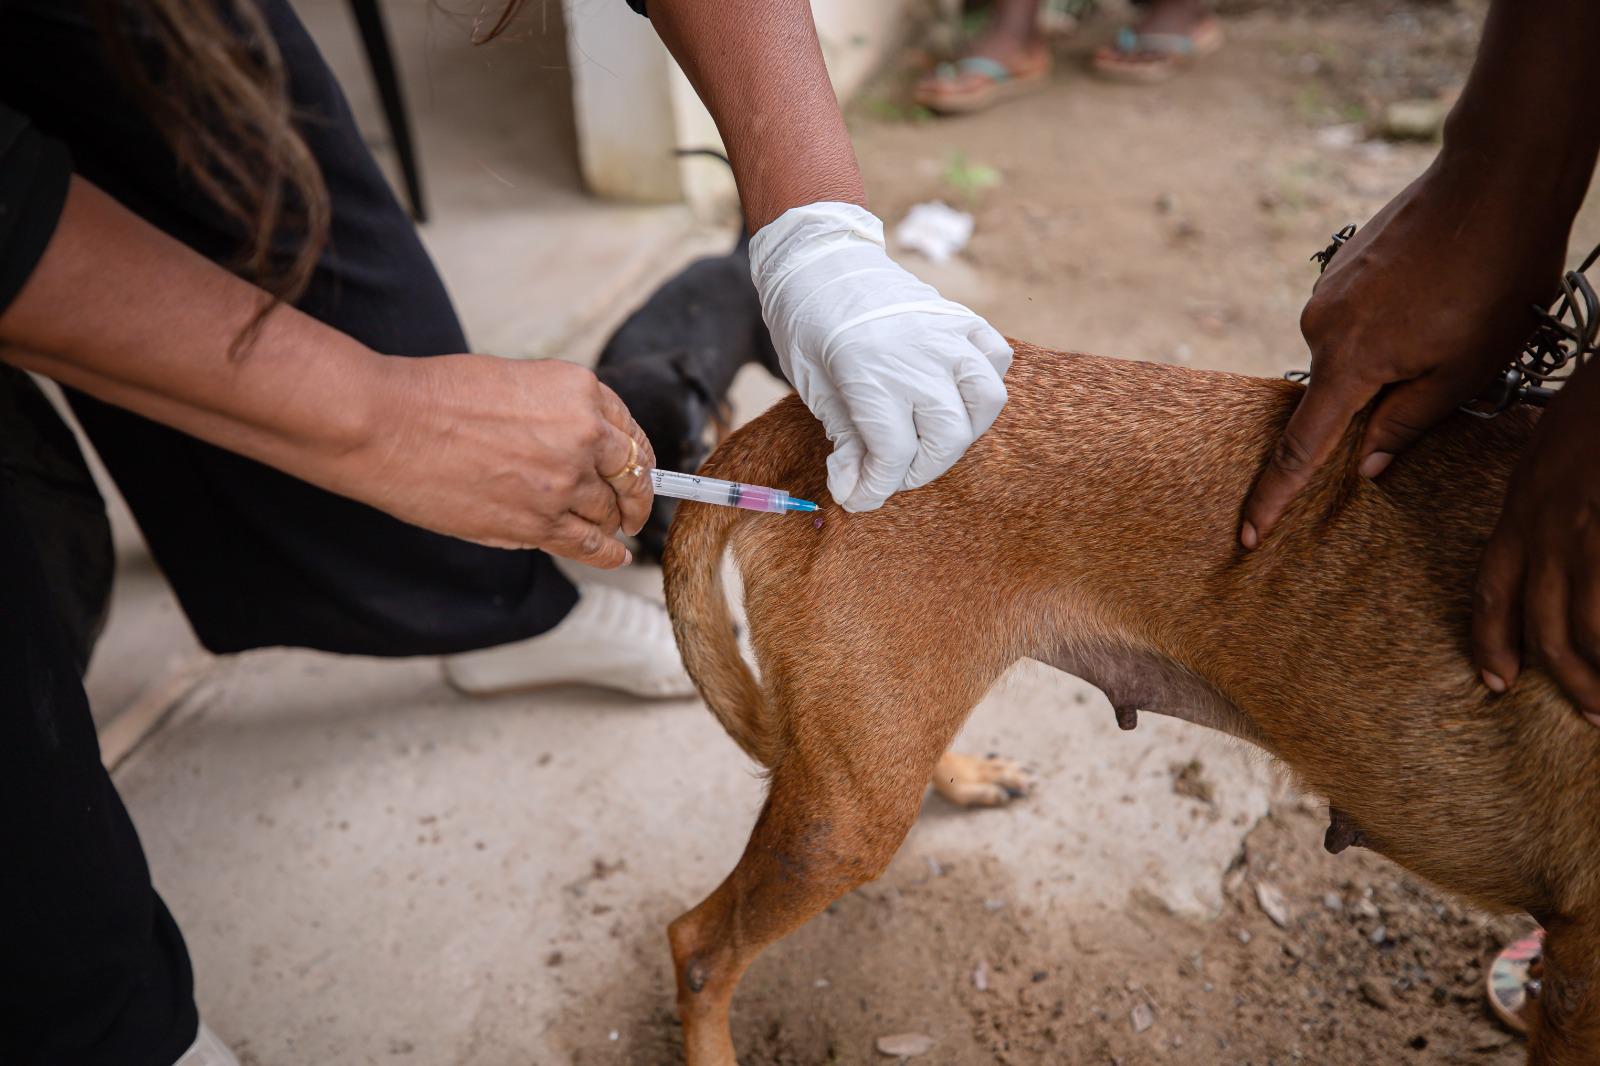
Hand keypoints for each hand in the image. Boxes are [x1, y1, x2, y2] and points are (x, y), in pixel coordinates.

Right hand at [352, 355, 653, 566]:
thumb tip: (580, 442)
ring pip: (607, 514)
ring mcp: (563, 484)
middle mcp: (583, 437)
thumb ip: (557, 412)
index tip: (641, 472)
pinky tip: (615, 556)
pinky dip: (608, 554)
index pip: (629, 433)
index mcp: (580, 392)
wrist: (388, 426)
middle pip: (628, 477)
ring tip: (611, 530)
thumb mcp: (516, 381)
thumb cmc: (435, 396)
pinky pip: (589, 545)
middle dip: (633, 496)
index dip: (639, 459)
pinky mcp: (537, 523)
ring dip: (610, 524)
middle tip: (633, 508)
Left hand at [749, 201, 1011, 511]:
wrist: (821, 261)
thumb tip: (856, 491)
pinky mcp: (962, 320)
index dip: (875, 489)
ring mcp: (947, 335)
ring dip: (960, 433)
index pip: (893, 456)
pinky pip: (997, 358)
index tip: (858, 498)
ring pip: (985, 403)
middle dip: (917, 470)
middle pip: (946, 438)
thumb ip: (846, 442)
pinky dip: (984, 382)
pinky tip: (954, 393)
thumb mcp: (815, 390)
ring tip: (928, 438)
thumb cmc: (808, 326)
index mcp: (871, 374)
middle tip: (891, 470)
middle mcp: (919, 356)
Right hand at [1239, 162, 1566, 546]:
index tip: (1249, 537)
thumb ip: (1409, 423)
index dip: (1273, 499)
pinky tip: (1434, 290)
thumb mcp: (1467, 371)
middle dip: (1380, 395)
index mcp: (1349, 363)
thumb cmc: (1492, 279)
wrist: (1492, 182)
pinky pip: (1354, 315)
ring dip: (1391, 352)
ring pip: (1350, 351)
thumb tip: (1368, 465)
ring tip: (1453, 313)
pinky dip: (1388, 319)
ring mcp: (1325, 291)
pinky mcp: (1339, 264)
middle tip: (1447, 354)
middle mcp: (1320, 326)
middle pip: (1337, 392)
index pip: (1300, 449)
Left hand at [1472, 362, 1599, 724]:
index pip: (1492, 589)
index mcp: (1523, 509)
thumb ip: (1550, 494)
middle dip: (1564, 676)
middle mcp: (1549, 531)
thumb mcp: (1554, 446)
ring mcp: (1589, 538)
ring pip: (1588, 629)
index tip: (1496, 680)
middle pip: (1544, 625)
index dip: (1491, 639)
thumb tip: (1563, 528)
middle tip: (1589, 711)